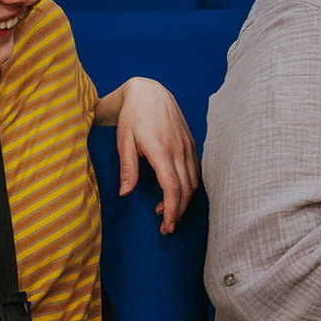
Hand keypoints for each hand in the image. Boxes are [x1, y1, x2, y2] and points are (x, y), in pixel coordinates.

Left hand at [106, 78, 199, 233]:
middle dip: (177, 212)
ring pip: (193, 182)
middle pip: (186, 190)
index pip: (173, 188)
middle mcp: (179, 150)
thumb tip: (126, 193)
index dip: (171, 210)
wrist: (149, 92)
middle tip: (166, 227)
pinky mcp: (191, 144)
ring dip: (183, 201)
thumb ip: (128, 168)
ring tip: (166, 212)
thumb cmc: (133, 116)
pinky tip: (176, 192)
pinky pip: (196, 171)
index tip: (167, 225)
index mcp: (162, 151)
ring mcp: (188, 147)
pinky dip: (189, 187)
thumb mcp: (124, 142)